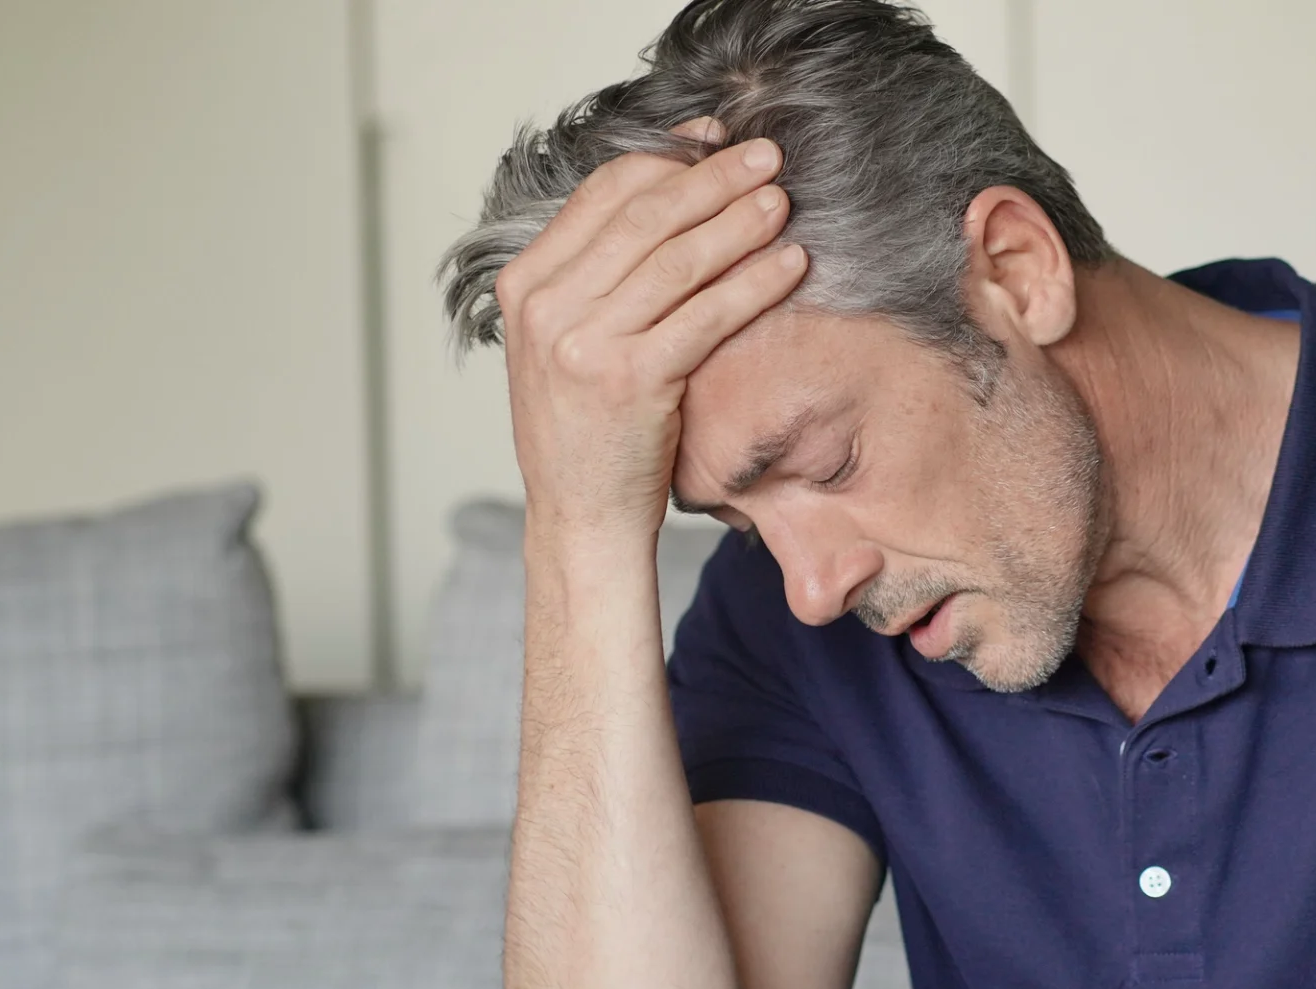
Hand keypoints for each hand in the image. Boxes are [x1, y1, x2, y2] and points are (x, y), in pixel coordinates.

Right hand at [493, 117, 807, 541]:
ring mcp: (584, 343)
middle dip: (714, 178)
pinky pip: (707, 314)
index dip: (667, 159)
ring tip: (783, 202)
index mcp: (525, 286)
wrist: (580, 518)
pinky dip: (755, 282)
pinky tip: (790, 265)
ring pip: (679, 258)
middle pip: (645, 214)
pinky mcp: (632, 380)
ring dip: (741, 221)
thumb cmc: (584, 432)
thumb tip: (658, 199)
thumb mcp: (562, 343)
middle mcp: (547, 308)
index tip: (715, 144)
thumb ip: (590, 276)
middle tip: (767, 157)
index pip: (601, 193)